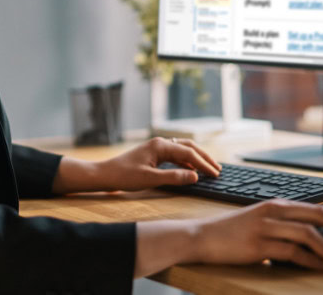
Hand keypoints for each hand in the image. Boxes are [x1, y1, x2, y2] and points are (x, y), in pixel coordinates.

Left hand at [95, 137, 221, 191]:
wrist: (105, 174)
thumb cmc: (124, 176)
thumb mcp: (150, 179)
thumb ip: (174, 177)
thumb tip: (196, 176)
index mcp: (160, 146)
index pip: (189, 154)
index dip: (204, 165)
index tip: (215, 175)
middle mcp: (160, 143)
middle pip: (189, 147)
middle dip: (204, 158)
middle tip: (217, 169)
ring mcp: (157, 148)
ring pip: (183, 150)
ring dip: (197, 159)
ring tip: (209, 168)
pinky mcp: (154, 154)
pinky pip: (175, 155)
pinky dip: (186, 162)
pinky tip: (192, 170)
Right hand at [190, 199, 322, 270]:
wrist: (202, 236)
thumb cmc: (232, 232)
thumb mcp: (261, 221)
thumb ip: (285, 226)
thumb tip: (316, 240)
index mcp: (277, 204)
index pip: (318, 208)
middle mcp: (274, 212)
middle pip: (319, 216)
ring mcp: (266, 227)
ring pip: (308, 234)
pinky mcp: (258, 245)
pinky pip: (291, 252)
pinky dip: (310, 260)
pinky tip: (319, 266)